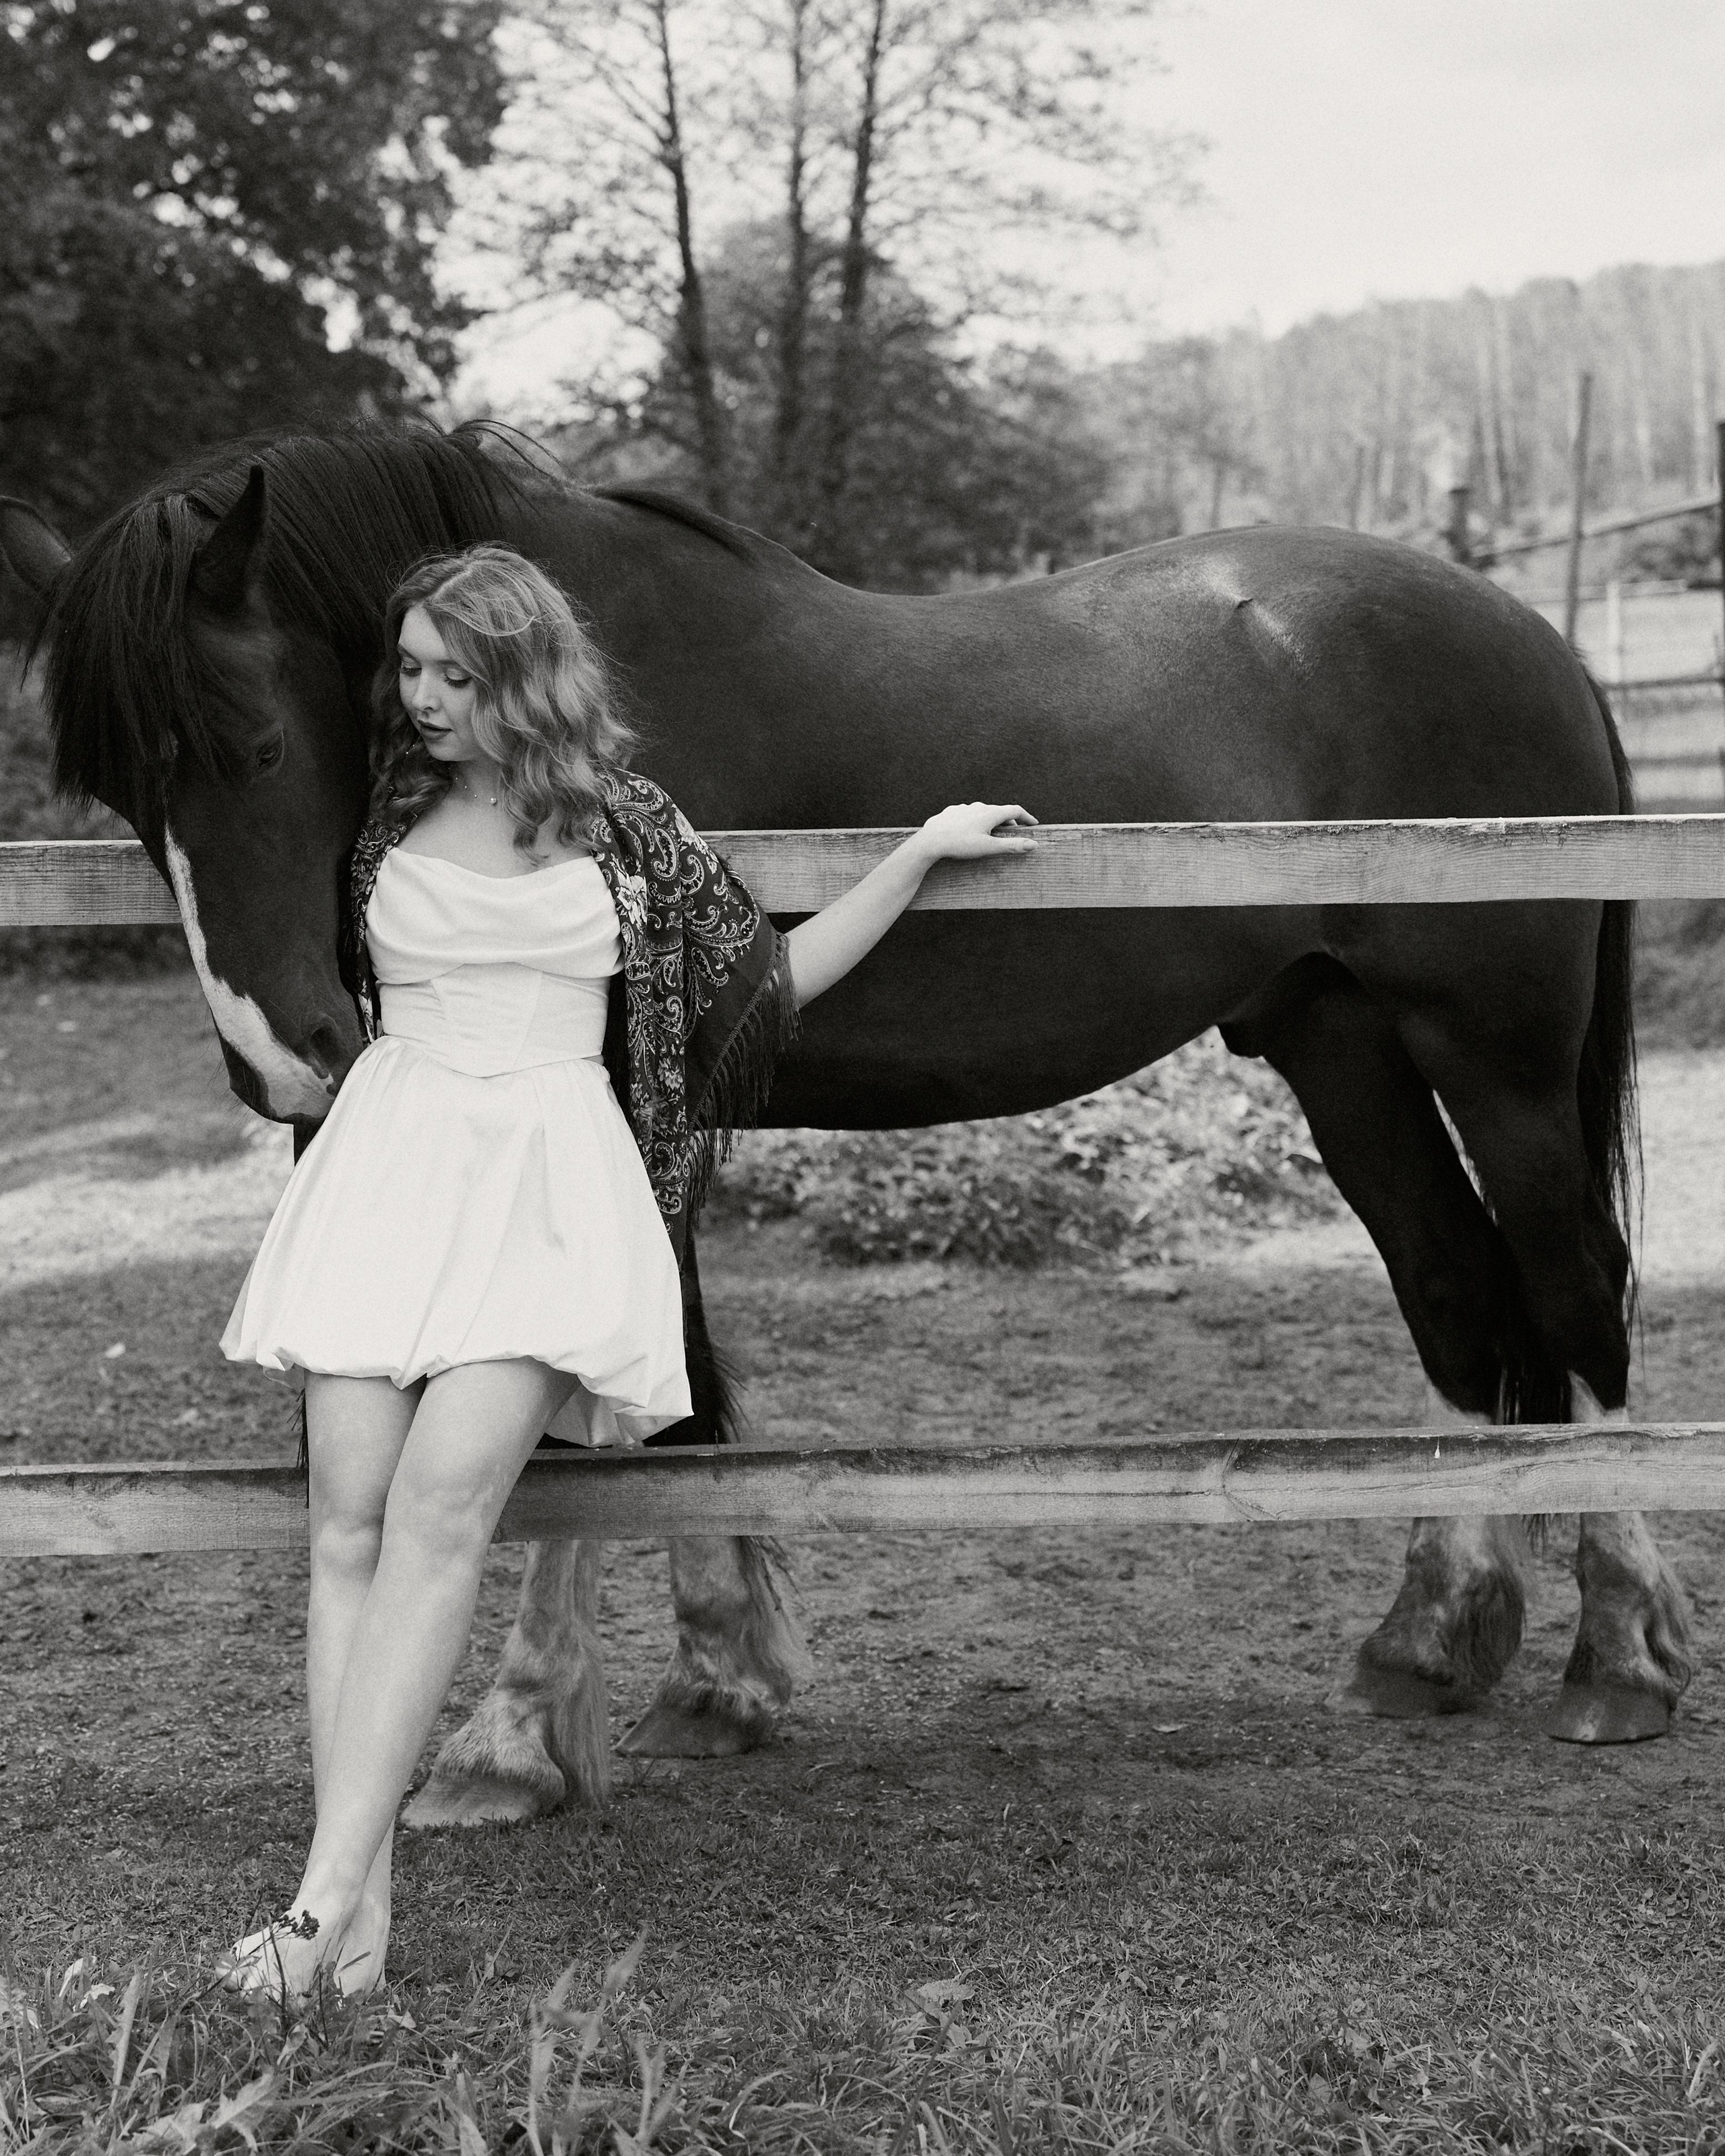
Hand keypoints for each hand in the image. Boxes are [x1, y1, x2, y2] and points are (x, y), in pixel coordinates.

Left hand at [913, 802, 1038, 863]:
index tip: (1033, 824)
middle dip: (1008, 822)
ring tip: (990, 833)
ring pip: (982, 812)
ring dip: (990, 821)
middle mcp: (978, 806)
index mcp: (990, 813)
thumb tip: (1034, 844)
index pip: (1015, 810)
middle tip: (1013, 834)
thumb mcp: (989, 847)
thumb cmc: (960, 844)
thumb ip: (1012, 846)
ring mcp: (963, 808)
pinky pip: (967, 815)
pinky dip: (974, 821)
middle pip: (999, 811)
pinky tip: (969, 831)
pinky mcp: (951, 812)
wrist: (930, 841)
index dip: (1027, 817)